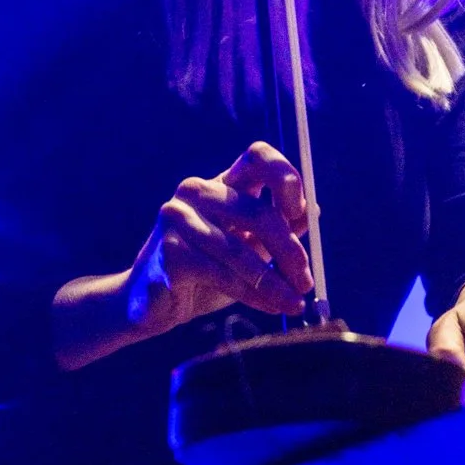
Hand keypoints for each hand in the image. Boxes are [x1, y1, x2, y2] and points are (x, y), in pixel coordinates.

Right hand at [125, 141, 312, 336]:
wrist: (152, 305)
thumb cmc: (206, 273)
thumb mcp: (248, 248)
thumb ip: (276, 230)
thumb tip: (313, 213)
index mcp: (220, 183)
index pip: (257, 157)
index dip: (285, 178)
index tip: (300, 213)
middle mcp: (197, 191)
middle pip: (256, 211)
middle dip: (288, 249)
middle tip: (306, 280)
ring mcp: (178, 218)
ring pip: (240, 250)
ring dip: (274, 282)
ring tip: (294, 303)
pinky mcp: (170, 251)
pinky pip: (223, 274)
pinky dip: (253, 294)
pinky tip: (270, 308)